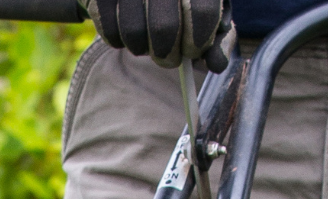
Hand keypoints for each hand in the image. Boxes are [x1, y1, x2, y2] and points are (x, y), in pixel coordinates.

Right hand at [91, 0, 236, 70]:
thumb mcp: (206, 6)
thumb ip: (217, 35)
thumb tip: (216, 63)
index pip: (201, 11)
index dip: (198, 40)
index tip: (194, 51)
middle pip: (164, 29)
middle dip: (169, 54)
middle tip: (170, 57)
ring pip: (134, 33)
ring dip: (142, 48)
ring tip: (146, 38)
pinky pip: (109, 31)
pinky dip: (118, 40)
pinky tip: (125, 28)